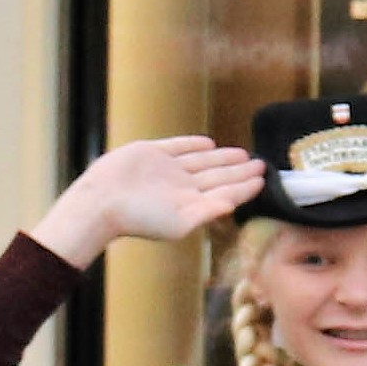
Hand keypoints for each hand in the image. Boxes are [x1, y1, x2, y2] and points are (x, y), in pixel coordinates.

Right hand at [28, 136, 267, 267]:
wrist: (102, 202)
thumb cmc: (138, 219)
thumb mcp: (178, 222)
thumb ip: (207, 212)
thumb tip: (231, 206)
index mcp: (191, 204)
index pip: (226, 193)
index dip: (246, 187)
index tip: (263, 180)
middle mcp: (182, 187)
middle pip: (219, 177)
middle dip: (241, 172)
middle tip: (261, 164)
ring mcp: (168, 171)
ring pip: (203, 162)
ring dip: (223, 158)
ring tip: (242, 155)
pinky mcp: (152, 155)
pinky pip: (179, 147)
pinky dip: (194, 145)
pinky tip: (208, 143)